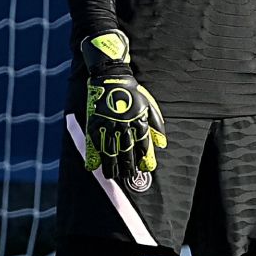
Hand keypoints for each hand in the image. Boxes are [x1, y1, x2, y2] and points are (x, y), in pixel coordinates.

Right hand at [78, 29, 166, 186]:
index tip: (146, 169)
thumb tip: (163, 145)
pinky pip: (93, 142)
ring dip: (111, 165)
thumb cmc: (133, 93)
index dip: (145, 157)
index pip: (143, 144)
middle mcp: (124, 124)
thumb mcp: (149, 106)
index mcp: (139, 120)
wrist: (112, 78)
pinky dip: (92, 155)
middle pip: (126, 150)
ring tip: (112, 177)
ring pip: (110, 149)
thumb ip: (156, 126)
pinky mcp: (94, 122)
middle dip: (128, 166)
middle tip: (129, 177)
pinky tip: (93, 166)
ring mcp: (108, 124)